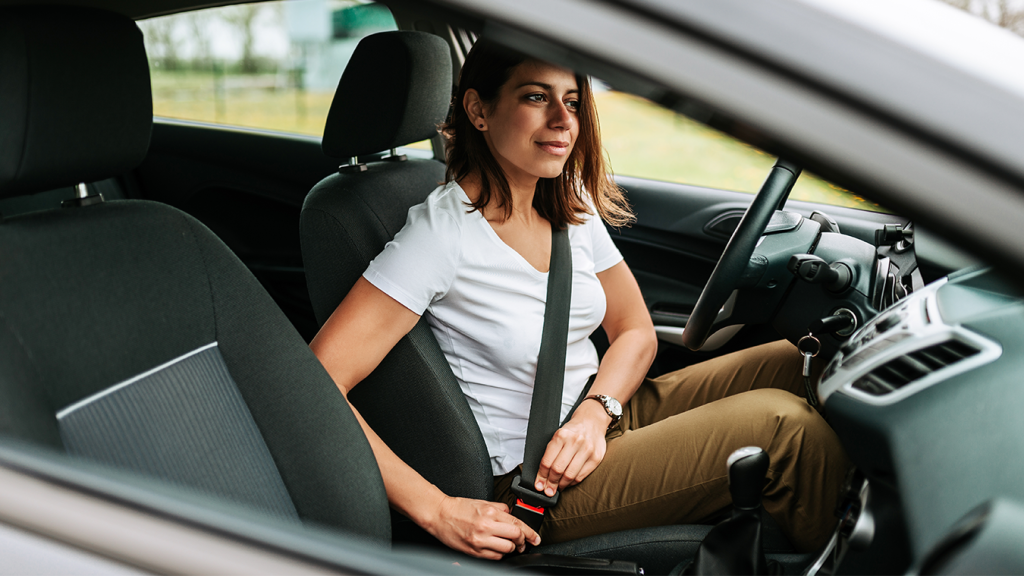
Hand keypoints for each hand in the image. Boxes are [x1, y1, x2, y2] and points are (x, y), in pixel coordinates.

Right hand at [426, 496, 540, 559]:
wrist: (440, 515)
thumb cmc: (459, 508)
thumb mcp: (482, 502)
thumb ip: (500, 508)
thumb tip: (512, 514)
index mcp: (490, 512)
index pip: (518, 524)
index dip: (530, 532)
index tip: (535, 538)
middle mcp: (486, 526)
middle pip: (515, 537)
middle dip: (523, 541)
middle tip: (523, 542)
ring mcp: (480, 540)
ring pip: (507, 549)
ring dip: (511, 548)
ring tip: (508, 545)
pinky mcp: (474, 551)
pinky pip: (495, 557)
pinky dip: (499, 553)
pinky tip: (496, 548)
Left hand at [534, 401, 608, 495]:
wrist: (592, 420)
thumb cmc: (573, 430)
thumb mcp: (558, 435)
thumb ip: (550, 453)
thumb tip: (542, 476)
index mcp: (561, 436)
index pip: (547, 462)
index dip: (541, 476)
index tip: (538, 485)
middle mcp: (574, 442)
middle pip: (558, 470)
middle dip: (550, 483)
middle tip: (548, 490)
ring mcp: (587, 450)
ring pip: (570, 475)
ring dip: (561, 485)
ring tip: (557, 488)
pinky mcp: (596, 458)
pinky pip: (581, 476)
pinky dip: (572, 483)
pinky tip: (568, 483)